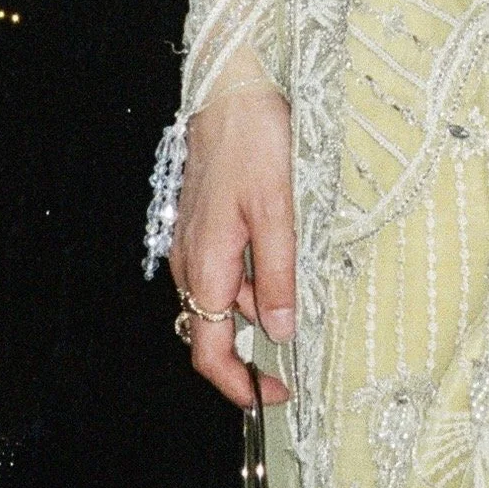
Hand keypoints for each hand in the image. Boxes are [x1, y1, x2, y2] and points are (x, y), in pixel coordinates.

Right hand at [169, 82, 295, 407]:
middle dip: (250, 351)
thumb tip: (281, 333)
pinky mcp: (201, 224)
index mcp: (205, 268)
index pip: (209, 352)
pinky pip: (222, 270)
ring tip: (298, 293)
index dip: (239, 385)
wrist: (230, 91)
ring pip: (220, 299)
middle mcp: (190, 262)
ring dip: (255, 308)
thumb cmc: (253, 143)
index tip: (274, 396)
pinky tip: (279, 258)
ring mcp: (192, 243)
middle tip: (293, 357)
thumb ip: (279, 276)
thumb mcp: (277, 212)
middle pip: (212, 331)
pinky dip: (249, 279)